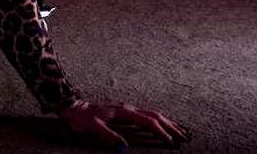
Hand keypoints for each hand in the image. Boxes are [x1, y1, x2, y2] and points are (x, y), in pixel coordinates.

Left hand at [58, 100, 191, 149]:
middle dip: (171, 126)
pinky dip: (157, 121)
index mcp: (124, 112)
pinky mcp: (124, 113)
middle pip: (155, 116)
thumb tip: (124, 148)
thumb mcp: (93, 127)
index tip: (171, 142)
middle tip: (184, 137)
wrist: (72, 108)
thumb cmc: (81, 118)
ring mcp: (126, 110)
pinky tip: (161, 126)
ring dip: (167, 122)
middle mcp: (128, 109)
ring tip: (180, 131)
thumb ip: (108, 136)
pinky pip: (146, 115)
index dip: (161, 132)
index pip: (148, 122)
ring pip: (152, 114)